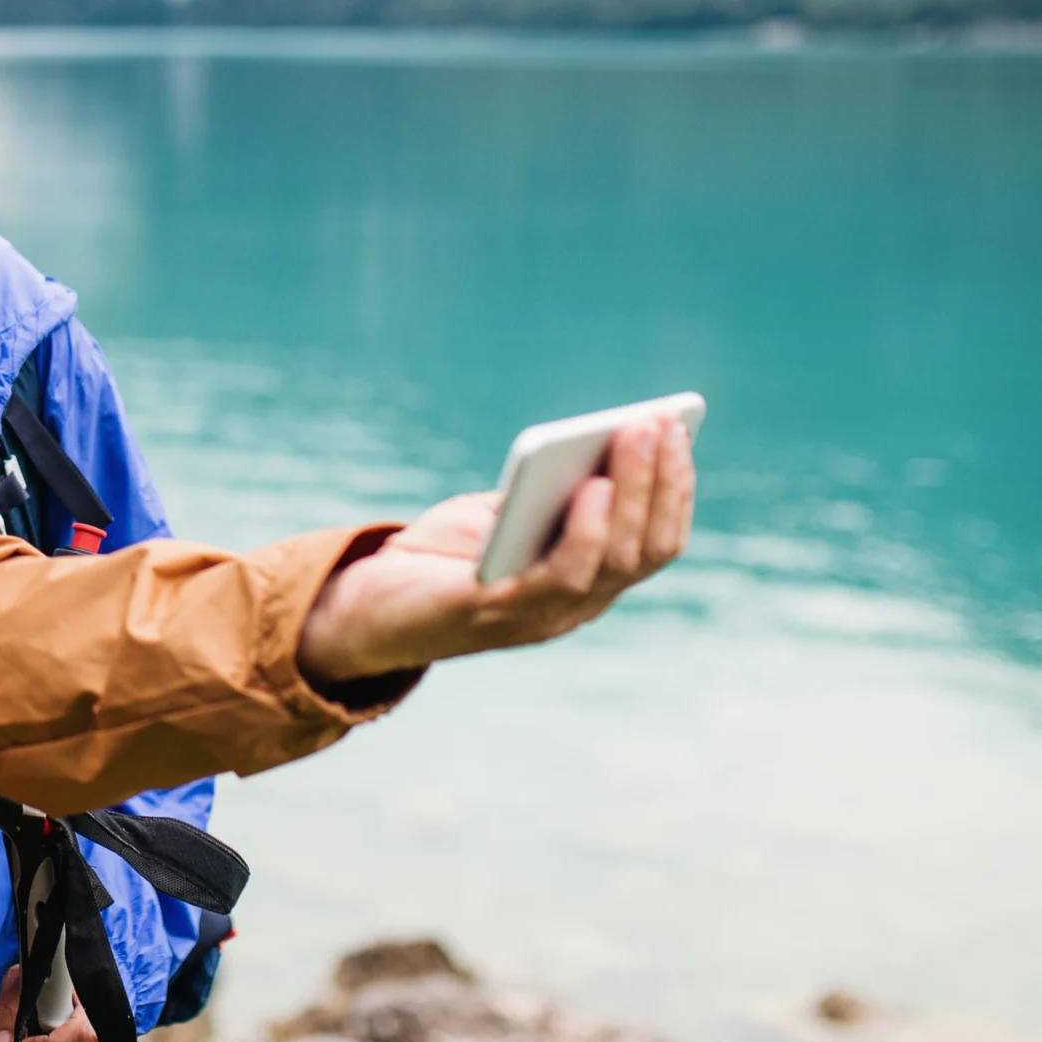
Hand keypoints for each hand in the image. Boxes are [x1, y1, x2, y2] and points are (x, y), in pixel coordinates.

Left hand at [299, 416, 695, 683]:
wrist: (365, 610)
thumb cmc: (440, 557)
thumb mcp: (504, 514)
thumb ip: (547, 492)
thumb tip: (593, 443)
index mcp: (585, 584)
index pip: (654, 544)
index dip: (673, 490)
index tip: (676, 430)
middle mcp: (575, 608)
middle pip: (644, 549)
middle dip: (660, 481)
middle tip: (660, 424)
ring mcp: (541, 617)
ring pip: (614, 561)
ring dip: (631, 494)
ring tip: (632, 438)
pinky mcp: (495, 612)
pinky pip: (559, 577)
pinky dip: (585, 533)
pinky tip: (592, 489)